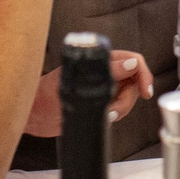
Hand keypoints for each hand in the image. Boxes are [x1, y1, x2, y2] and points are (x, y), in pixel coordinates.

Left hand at [24, 49, 154, 133]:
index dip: (143, 75)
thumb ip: (106, 73)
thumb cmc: (45, 95)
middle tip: (112, 112)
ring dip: (120, 109)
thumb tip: (131, 63)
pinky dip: (114, 115)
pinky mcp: (100, 100)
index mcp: (98, 60)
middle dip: (127, 100)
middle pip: (133, 82)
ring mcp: (103, 86)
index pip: (133, 61)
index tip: (146, 92)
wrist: (33, 114)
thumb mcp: (77, 84)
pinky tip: (102, 118)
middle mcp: (103, 71)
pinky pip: (118, 106)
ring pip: (128, 96)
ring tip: (103, 115)